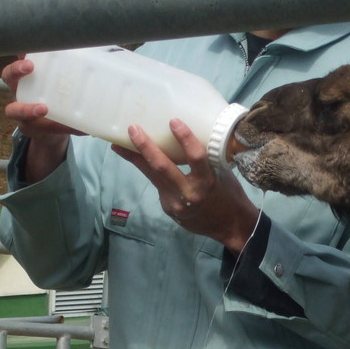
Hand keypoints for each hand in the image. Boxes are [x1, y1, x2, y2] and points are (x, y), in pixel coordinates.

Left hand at [1, 56, 82, 181]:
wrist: (42, 122)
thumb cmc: (48, 125)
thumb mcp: (56, 128)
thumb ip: (68, 127)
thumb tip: (87, 127)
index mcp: (21, 112)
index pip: (16, 111)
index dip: (26, 109)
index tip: (43, 109)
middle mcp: (18, 92)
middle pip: (9, 79)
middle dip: (17, 72)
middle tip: (30, 67)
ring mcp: (23, 79)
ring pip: (18, 61)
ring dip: (25, 54)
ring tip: (40, 47)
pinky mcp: (30, 69)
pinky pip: (25, 53)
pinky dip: (30, 47)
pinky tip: (43, 38)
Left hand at [113, 119, 260, 253]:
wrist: (230, 226)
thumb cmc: (229, 194)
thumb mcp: (222, 174)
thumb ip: (205, 159)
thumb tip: (186, 137)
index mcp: (207, 181)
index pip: (196, 157)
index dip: (185, 139)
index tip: (173, 121)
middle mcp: (189, 193)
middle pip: (162, 167)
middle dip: (145, 147)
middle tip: (133, 129)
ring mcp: (176, 202)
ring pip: (152, 176)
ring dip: (135, 158)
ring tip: (119, 144)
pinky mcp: (168, 207)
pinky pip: (156, 184)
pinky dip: (147, 170)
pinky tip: (135, 158)